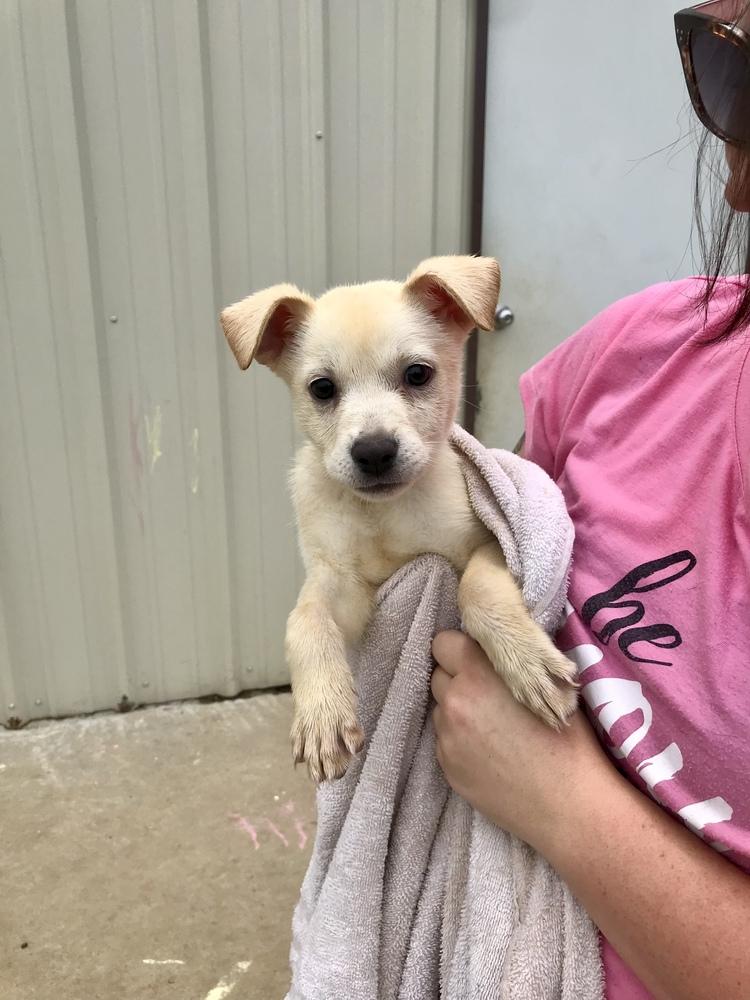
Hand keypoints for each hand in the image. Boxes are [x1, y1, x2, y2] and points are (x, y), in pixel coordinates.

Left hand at [431, 629, 610, 850]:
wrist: (568, 804)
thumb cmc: (568, 741)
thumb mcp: (546, 685)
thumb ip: (513, 663)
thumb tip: (502, 648)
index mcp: (478, 673)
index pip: (444, 643)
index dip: (460, 650)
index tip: (476, 662)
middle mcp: (455, 700)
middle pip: (440, 676)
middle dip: (458, 681)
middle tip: (488, 696)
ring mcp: (447, 736)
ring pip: (442, 710)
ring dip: (458, 713)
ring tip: (492, 729)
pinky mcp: (447, 766)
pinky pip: (445, 742)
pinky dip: (460, 743)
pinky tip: (490, 754)